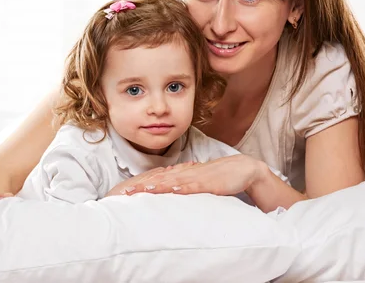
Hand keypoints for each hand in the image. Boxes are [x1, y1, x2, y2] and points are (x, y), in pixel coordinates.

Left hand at [121, 154, 266, 195]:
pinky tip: (173, 190)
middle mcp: (185, 173)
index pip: (155, 178)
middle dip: (140, 186)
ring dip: (156, 186)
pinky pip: (194, 185)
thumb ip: (181, 189)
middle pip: (158, 179)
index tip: (122, 192)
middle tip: (123, 194)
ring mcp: (196, 177)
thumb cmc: (217, 178)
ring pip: (172, 181)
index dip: (138, 184)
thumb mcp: (196, 184)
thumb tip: (166, 196)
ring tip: (141, 191)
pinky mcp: (209, 183)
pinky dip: (182, 187)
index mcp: (180, 174)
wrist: (242, 169)